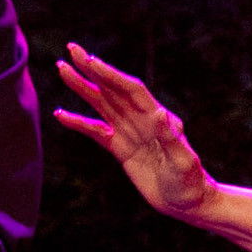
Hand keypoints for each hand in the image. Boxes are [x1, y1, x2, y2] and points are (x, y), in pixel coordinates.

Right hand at [51, 44, 216, 218]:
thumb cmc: (190, 183)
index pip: (131, 90)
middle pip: (113, 89)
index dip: (110, 75)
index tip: (89, 60)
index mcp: (158, 119)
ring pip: (102, 104)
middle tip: (71, 48)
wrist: (188, 203)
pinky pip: (96, 132)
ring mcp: (131, 133)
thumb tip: (160, 113)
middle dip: (92, 69)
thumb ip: (171, 139)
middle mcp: (143, 120)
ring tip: (62, 68)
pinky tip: (61, 114)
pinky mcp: (122, 149)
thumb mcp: (183, 163)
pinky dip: (79, 122)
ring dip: (82, 87)